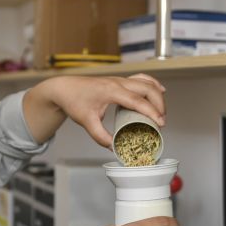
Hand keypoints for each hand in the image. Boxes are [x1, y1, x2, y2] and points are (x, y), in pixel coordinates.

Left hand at [22, 74, 166, 146]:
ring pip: (146, 82)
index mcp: (111, 91)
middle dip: (159, 105)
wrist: (64, 88)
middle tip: (161, 122)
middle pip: (147, 89)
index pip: (137, 101)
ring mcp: (119, 79)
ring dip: (157, 95)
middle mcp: (118, 82)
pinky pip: (141, 78)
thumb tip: (114, 147)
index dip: (151, 112)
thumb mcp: (86, 122)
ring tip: (161, 111)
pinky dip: (153, 83)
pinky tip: (160, 90)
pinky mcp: (119, 80)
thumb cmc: (74, 101)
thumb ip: (100, 136)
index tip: (160, 123)